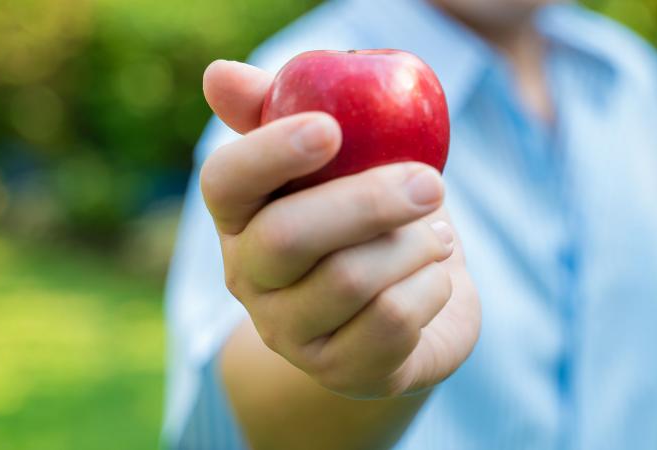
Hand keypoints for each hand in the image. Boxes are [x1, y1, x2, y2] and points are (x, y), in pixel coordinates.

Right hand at [200, 60, 480, 398]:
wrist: (411, 302)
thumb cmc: (370, 220)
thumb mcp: (338, 163)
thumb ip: (284, 112)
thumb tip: (219, 75)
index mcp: (240, 219)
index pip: (224, 184)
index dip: (270, 153)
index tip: (331, 128)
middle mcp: (249, 279)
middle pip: (289, 238)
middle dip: (370, 202)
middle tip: (432, 183)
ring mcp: (290, 332)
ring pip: (350, 281)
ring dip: (414, 247)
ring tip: (438, 236)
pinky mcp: (341, 371)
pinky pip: (393, 323)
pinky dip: (432, 288)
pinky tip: (434, 277)